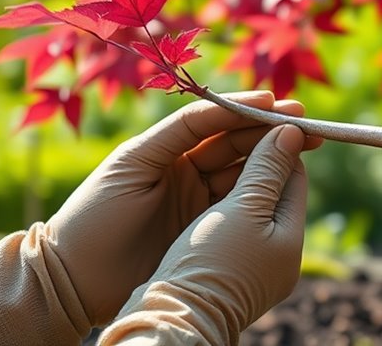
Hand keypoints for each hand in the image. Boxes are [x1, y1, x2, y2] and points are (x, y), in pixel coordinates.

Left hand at [48, 91, 320, 324]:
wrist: (75, 278)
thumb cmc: (96, 214)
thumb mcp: (135, 162)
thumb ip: (179, 131)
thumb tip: (226, 105)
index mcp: (168, 148)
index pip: (216, 122)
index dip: (247, 111)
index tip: (278, 104)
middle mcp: (186, 170)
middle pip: (237, 144)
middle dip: (271, 131)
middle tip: (307, 124)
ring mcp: (198, 202)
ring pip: (244, 172)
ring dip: (274, 158)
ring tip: (304, 147)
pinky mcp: (205, 231)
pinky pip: (241, 205)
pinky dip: (264, 191)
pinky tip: (286, 181)